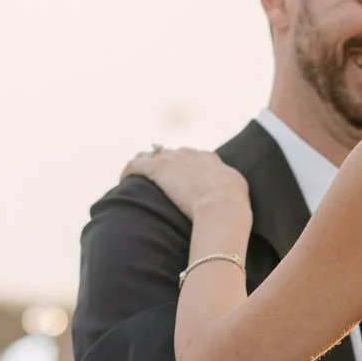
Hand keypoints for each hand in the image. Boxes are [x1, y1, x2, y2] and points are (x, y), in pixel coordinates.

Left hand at [122, 146, 248, 220]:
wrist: (222, 205)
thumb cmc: (233, 205)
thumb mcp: (237, 191)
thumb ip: (229, 187)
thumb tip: (229, 194)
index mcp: (210, 159)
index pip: (194, 157)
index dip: (186, 168)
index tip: (182, 180)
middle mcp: (191, 154)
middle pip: (173, 154)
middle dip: (166, 166)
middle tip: (161, 183)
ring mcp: (173, 160)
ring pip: (153, 156)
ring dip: (148, 167)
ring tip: (141, 181)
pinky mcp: (157, 169)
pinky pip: (136, 164)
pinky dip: (129, 171)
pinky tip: (124, 180)